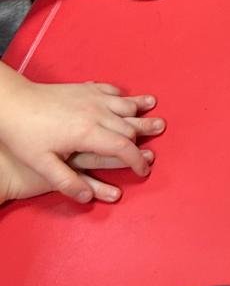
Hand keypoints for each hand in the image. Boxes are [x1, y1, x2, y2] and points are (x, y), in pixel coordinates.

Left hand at [0, 73, 162, 203]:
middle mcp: (97, 113)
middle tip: (158, 137)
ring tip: (154, 110)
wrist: (12, 102)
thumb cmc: (25, 134)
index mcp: (89, 133)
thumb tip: (87, 197)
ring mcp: (92, 98)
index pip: (124, 148)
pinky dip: (122, 97)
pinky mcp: (85, 88)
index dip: (137, 162)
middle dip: (146, 134)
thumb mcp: (41, 164)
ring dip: (140, 110)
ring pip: (126, 105)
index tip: (143, 171)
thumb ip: (66, 182)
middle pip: (131, 126)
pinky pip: (112, 91)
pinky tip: (125, 100)